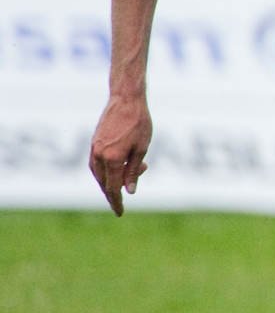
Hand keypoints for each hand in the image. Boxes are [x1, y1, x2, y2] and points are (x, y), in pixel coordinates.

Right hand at [89, 93, 151, 215]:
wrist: (126, 100)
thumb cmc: (139, 123)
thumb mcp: (142, 148)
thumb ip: (134, 171)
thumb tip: (129, 190)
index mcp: (113, 159)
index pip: (113, 188)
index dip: (117, 201)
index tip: (120, 212)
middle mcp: (99, 155)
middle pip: (104, 183)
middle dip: (113, 194)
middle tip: (122, 202)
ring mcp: (94, 149)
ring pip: (98, 174)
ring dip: (108, 183)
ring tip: (123, 184)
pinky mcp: (93, 143)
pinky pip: (95, 164)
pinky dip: (103, 172)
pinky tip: (113, 172)